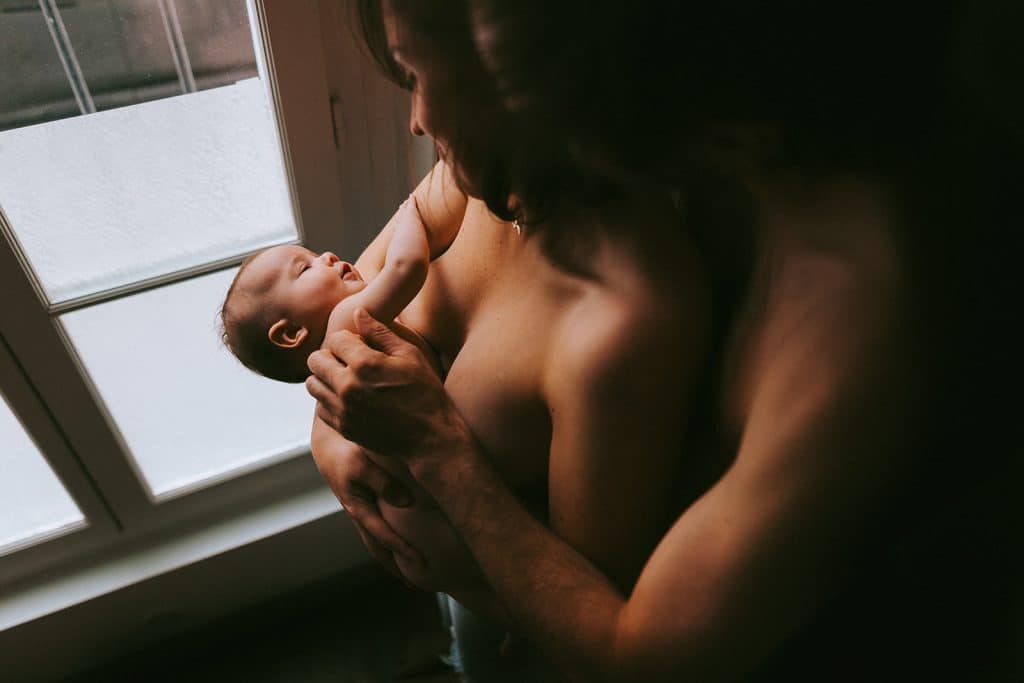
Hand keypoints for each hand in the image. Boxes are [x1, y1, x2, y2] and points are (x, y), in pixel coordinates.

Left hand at [306, 308, 474, 467]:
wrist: (430, 437)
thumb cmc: (425, 392)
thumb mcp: (410, 355)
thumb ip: (381, 332)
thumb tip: (358, 312)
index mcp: (365, 364)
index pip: (335, 339)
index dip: (348, 339)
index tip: (361, 346)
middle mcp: (348, 387)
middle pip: (315, 360)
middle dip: (330, 355)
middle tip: (349, 361)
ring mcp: (343, 409)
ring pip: (312, 384)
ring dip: (325, 377)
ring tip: (345, 379)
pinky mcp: (343, 427)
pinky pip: (320, 407)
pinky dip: (328, 400)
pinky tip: (348, 399)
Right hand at [310, 417, 422, 578]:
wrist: (328, 440)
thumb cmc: (344, 450)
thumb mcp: (362, 464)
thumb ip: (384, 482)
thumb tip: (407, 503)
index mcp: (358, 508)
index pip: (385, 537)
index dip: (404, 552)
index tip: (423, 565)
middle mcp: (359, 513)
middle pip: (378, 548)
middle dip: (396, 567)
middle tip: (415, 586)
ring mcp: (360, 508)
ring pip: (377, 540)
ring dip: (392, 557)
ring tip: (410, 573)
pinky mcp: (364, 500)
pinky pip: (378, 527)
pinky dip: (389, 540)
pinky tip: (401, 542)